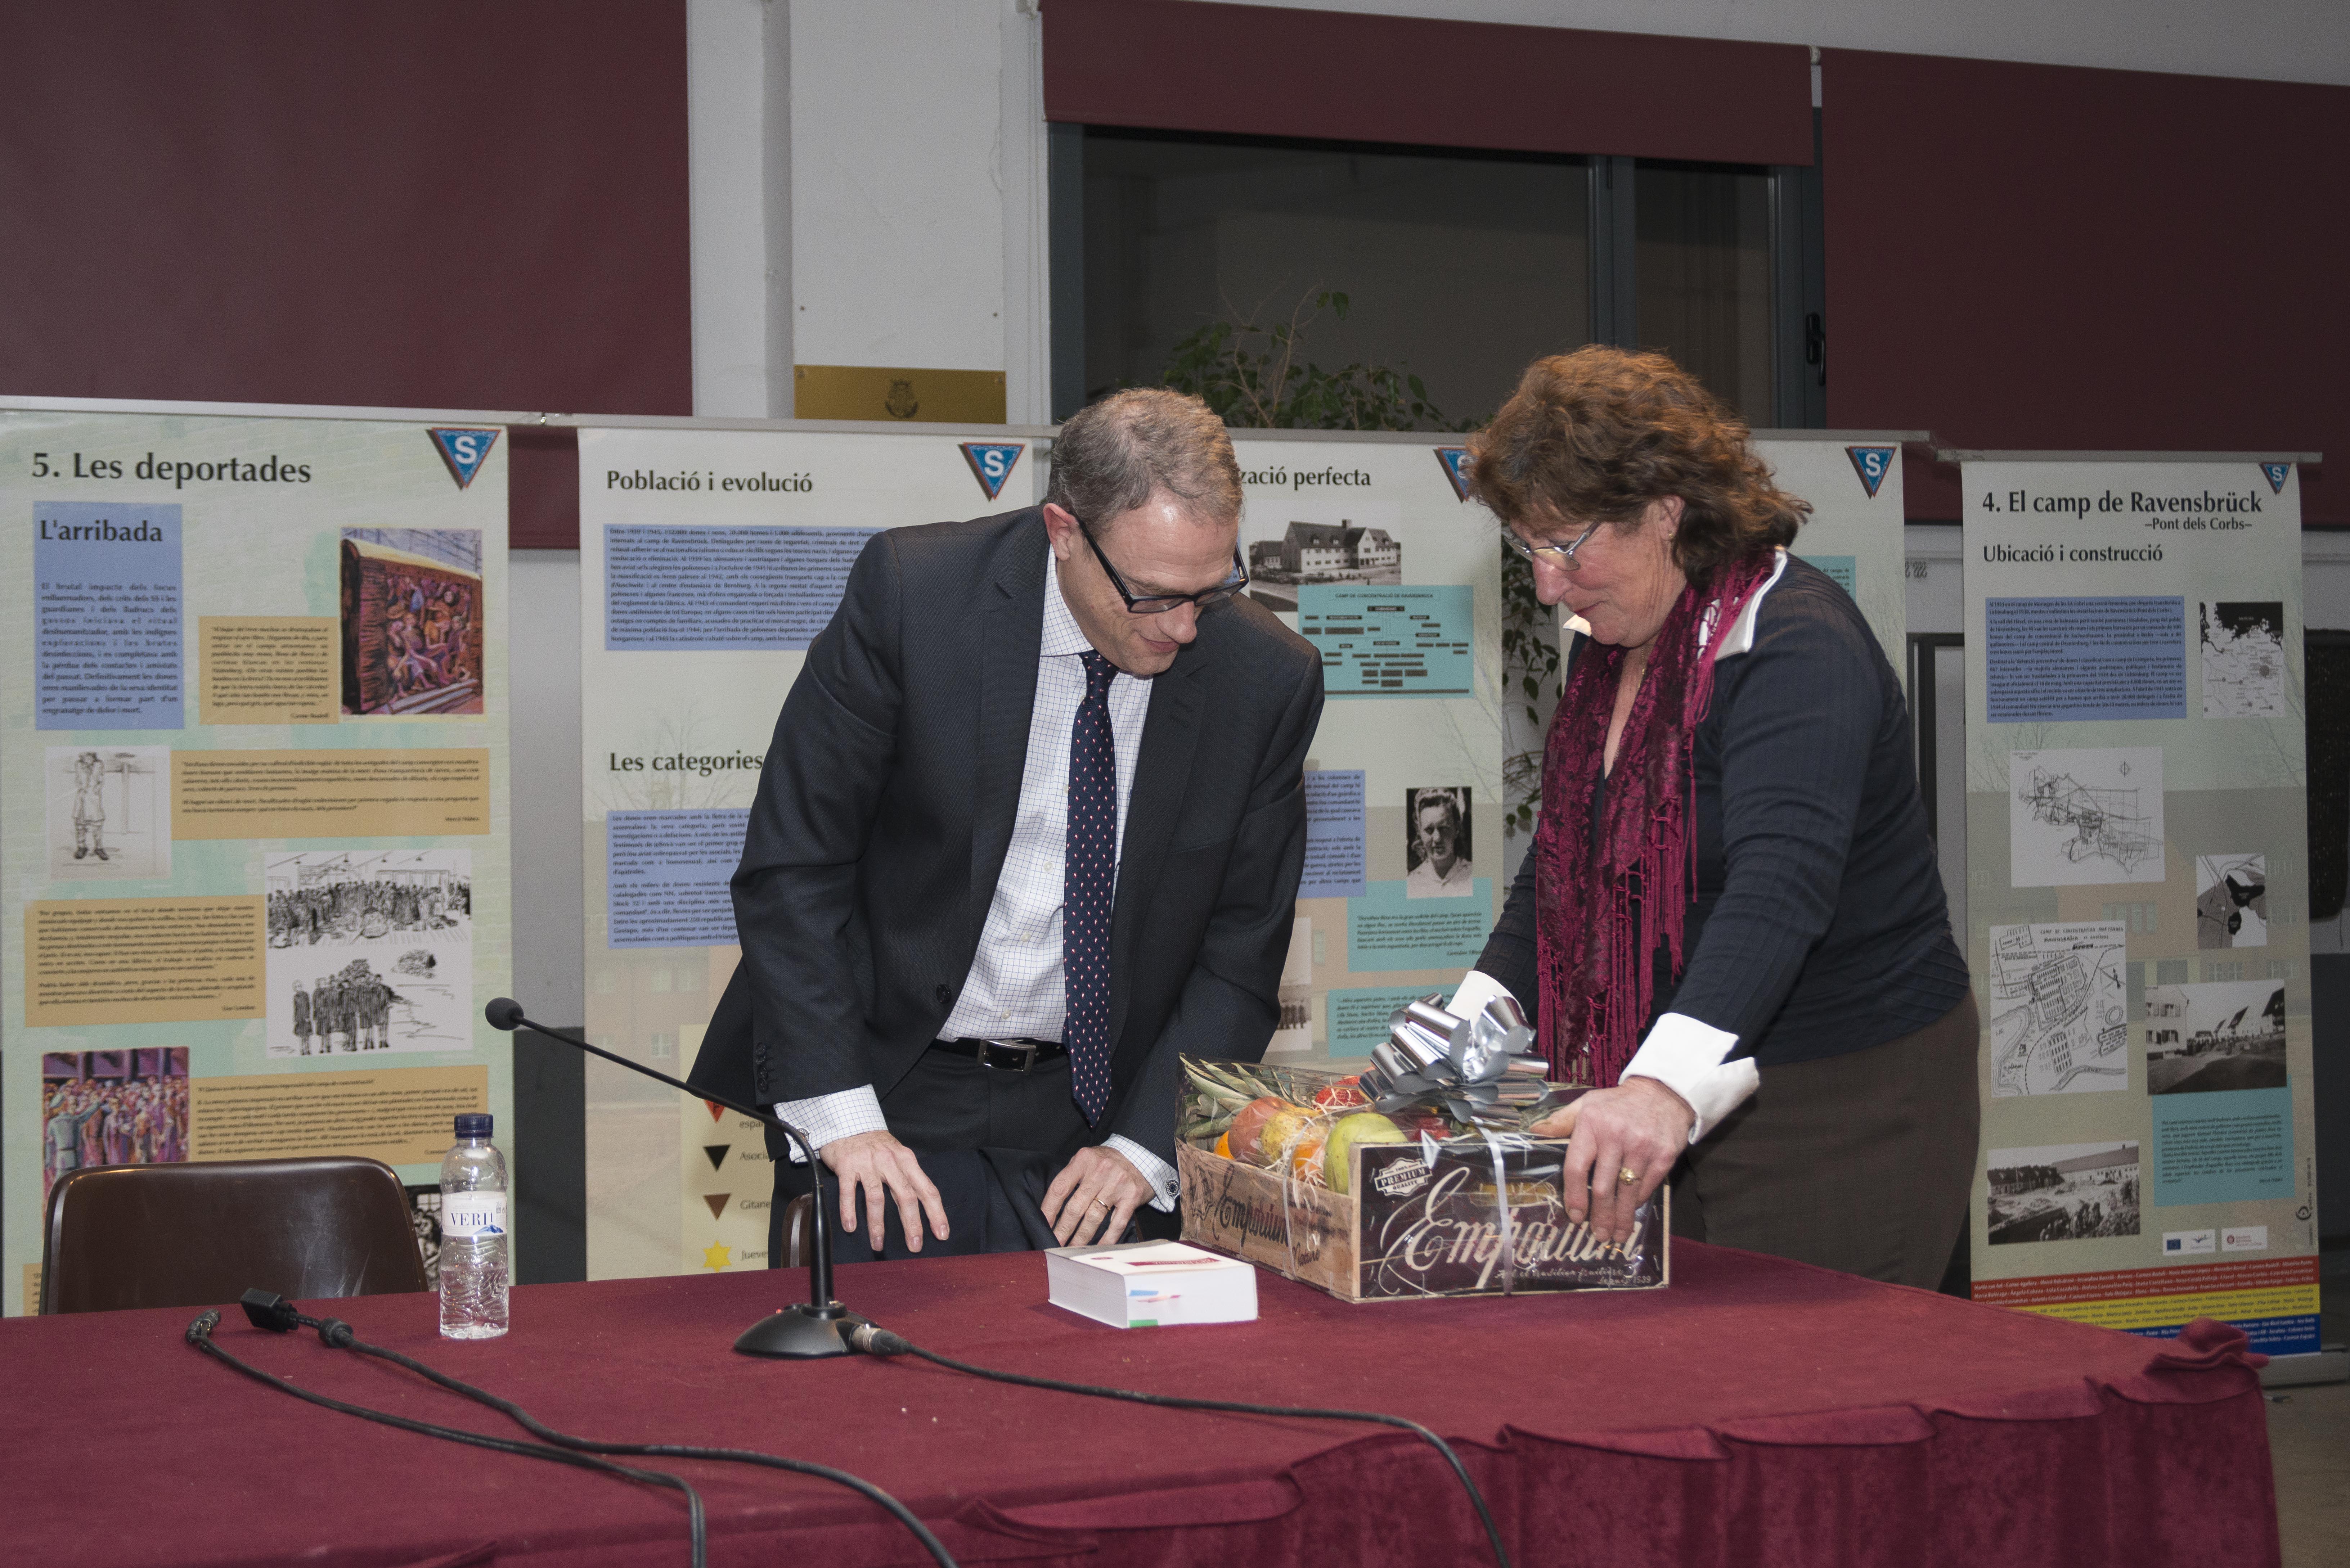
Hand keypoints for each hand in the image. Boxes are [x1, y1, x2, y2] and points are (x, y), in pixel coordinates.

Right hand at [818, 1130, 949, 1251]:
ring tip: (878, 1244)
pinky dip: (849, 1210)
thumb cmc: (876, 1145)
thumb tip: (921, 1208)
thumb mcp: (898, 1155)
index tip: (942, 1233)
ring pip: (877, 1198)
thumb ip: (908, 1178)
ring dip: (878, 1224)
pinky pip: (849, 1192)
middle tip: (915, 1245)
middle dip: (912, 1223)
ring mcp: (868, 1164)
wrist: (849, 1123)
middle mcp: (890, 1162)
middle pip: (906, 1196)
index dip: (936, 1213)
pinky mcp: (847, 1166)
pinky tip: (851, 1227)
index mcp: (906, 1161)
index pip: (927, 1189)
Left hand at [1041, 1145, 1153, 1246]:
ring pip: (1094, 1217)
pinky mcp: (1132, 1197)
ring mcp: (1117, 1184)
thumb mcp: (1086, 1159)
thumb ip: (1071, 1176)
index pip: (1060, 1188)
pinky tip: (1097, 1248)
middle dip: (1063, 1229)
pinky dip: (1107, 1238)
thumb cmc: (1107, 1161)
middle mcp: (1100, 1171)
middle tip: (1055, 1243)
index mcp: (1083, 1160)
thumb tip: (1051, 1207)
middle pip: (1076, 1206)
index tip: (1043, 1225)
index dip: (1049, 1209)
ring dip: (1081, 1237)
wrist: (1140, 1154)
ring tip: (1071, 1248)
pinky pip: (1117, 1223)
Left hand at [1529, 1077, 1693, 1244]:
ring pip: (1627, 1193)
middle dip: (1600, 1216)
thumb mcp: (1586, 1105)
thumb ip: (1560, 1121)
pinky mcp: (1664, 1155)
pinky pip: (1647, 1187)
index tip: (1575, 1216)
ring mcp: (1642, 1147)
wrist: (1662, 1093)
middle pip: (1604, 1187)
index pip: (1577, 1167)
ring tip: (1616, 1235)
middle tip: (1598, 1235)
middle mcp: (1616, 1137)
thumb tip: (1534, 1133)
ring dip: (1621, 1218)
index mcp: (1592, 1125)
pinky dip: (1638, 1202)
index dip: (1574, 1196)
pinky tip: (1632, 1211)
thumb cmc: (1617, 1104)